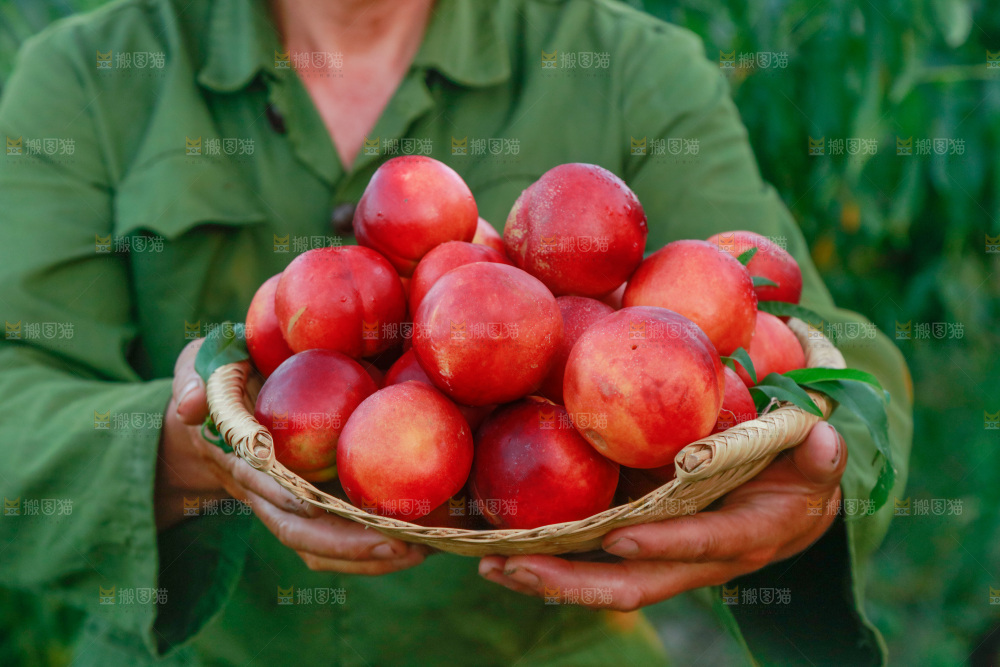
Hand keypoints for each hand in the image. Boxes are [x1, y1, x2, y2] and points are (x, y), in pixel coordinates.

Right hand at [154, 339, 427, 573]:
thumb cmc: (215, 378)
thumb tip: (190, 405)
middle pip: (298, 531)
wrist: (208, 417)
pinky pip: (336, 540)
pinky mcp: (308, 508)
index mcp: (236, 455)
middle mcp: (261, 491)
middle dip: (345, 544)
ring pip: (319, 546)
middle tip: (399, 544)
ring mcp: (284, 505)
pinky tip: (419, 542)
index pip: (261, 481)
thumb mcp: (199, 366)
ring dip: (366, 557)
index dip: (286, 495)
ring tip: (420, 551)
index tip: (317, 504)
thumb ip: (194, 378)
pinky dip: (372, 549)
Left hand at [478, 420, 846, 609]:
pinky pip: (597, 561)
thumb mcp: (818, 462)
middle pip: (633, 585)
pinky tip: (507, 548)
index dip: (665, 545)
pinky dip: (555, 557)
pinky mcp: (645, 549)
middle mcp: (697, 560)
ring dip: (549, 577)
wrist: (792, 507)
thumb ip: (819, 453)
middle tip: (512, 567)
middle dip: (573, 582)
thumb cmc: (803, 475)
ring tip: (492, 566)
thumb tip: (825, 438)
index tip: (619, 538)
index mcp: (744, 538)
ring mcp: (666, 560)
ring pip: (604, 582)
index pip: (703, 544)